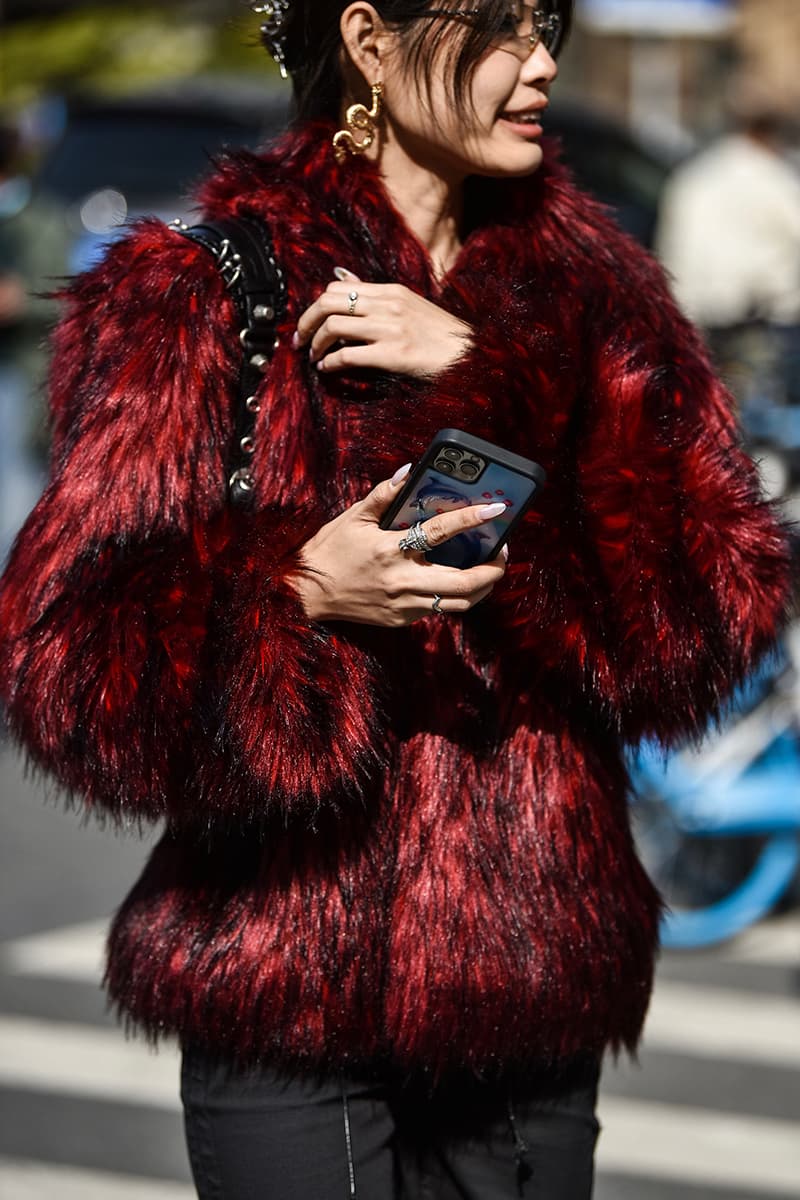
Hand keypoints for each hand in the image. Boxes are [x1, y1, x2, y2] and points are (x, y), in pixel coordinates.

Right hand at [291, 467, 507, 625]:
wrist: (306, 593)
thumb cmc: (330, 550)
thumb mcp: (354, 517)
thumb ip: (384, 494)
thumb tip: (410, 471)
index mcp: (390, 550)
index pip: (439, 532)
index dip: (470, 519)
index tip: (496, 509)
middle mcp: (402, 581)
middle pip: (465, 583)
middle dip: (493, 568)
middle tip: (503, 552)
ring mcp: (404, 605)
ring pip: (459, 604)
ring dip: (482, 587)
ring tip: (489, 568)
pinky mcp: (402, 620)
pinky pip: (439, 609)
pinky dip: (454, 594)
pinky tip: (458, 579)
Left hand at [292, 269, 471, 377]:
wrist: (469, 355)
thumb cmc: (439, 335)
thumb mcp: (408, 304)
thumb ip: (373, 294)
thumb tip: (339, 277)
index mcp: (390, 291)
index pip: (337, 289)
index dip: (316, 306)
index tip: (310, 324)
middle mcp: (387, 305)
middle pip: (328, 303)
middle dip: (307, 322)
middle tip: (300, 341)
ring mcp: (390, 329)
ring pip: (333, 327)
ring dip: (316, 345)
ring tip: (314, 357)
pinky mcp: (393, 354)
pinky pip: (347, 356)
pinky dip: (330, 363)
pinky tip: (327, 370)